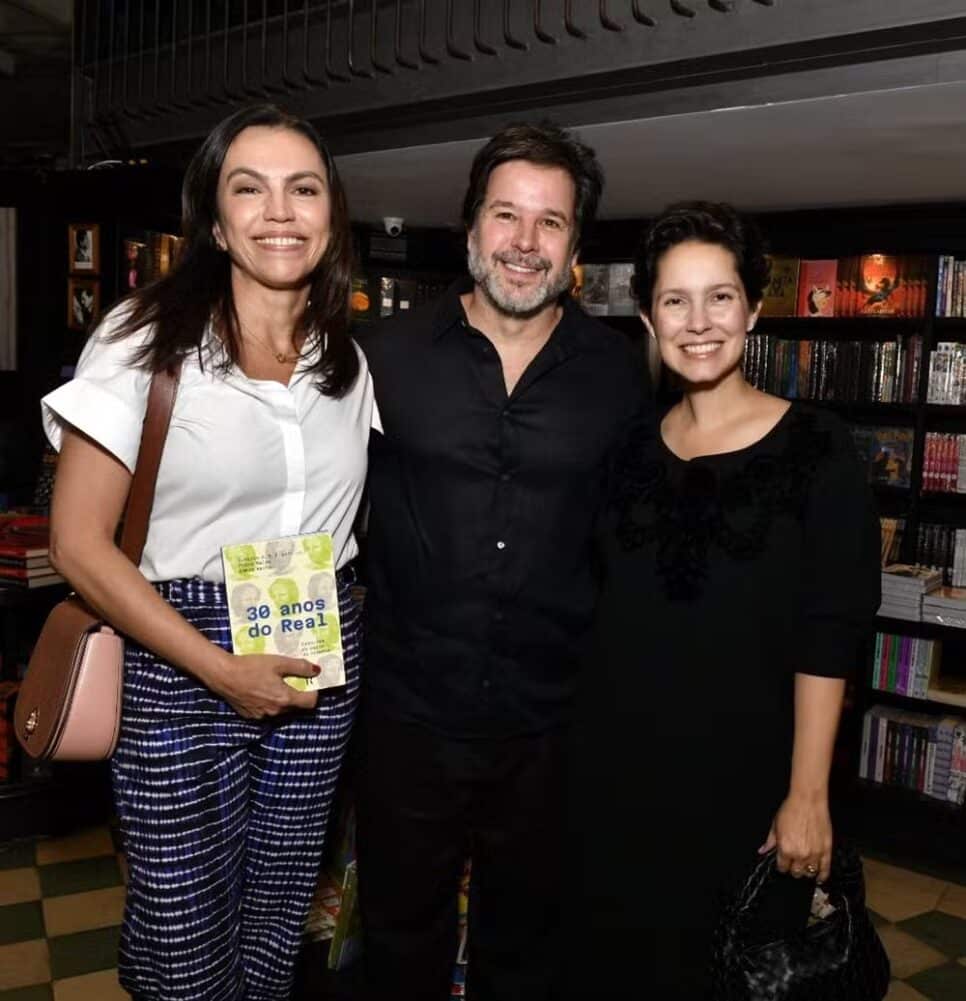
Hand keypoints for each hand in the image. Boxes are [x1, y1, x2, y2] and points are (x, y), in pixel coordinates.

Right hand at [204, 652, 319, 718]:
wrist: (224, 675)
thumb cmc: (252, 666)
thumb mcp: (278, 662)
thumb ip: (300, 667)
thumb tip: (317, 670)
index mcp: (285, 699)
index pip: (310, 703)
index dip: (314, 692)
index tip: (311, 682)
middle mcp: (275, 712)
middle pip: (295, 706)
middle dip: (297, 694)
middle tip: (292, 679)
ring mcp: (262, 716)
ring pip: (280, 710)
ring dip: (282, 699)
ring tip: (275, 683)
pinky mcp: (250, 716)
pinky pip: (266, 711)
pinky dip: (267, 702)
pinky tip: (260, 689)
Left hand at [759, 793, 832, 882]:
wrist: (808, 800)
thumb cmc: (791, 809)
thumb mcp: (775, 825)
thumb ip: (770, 841)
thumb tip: (762, 850)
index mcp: (785, 849)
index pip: (782, 868)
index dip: (781, 865)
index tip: (783, 862)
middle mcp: (799, 855)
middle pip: (796, 872)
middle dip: (793, 868)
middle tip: (793, 862)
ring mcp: (814, 854)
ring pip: (809, 873)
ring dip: (806, 871)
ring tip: (804, 866)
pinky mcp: (826, 851)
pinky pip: (825, 870)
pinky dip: (822, 876)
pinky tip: (819, 878)